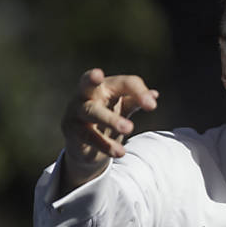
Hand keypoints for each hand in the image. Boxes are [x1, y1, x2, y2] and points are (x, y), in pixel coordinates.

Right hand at [59, 68, 158, 191]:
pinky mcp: (71, 131)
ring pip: (91, 111)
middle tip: (98, 74)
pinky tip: (120, 152)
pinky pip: (88, 136)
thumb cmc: (107, 117)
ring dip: (110, 118)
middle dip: (91, 78)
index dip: (138, 91)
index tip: (152, 106)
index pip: (123, 82)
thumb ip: (135, 101)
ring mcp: (75, 112)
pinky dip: (105, 145)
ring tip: (129, 128)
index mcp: (103, 86)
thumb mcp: (122, 108)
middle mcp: (85, 95)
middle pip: (88, 83)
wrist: (87, 146)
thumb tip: (154, 95)